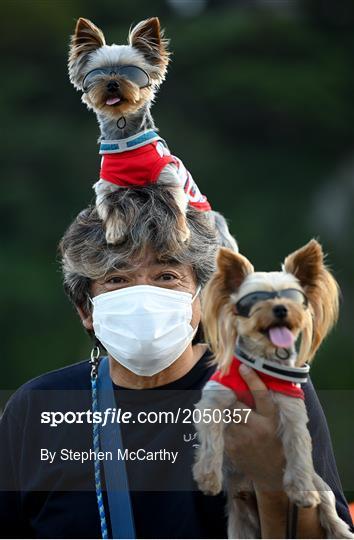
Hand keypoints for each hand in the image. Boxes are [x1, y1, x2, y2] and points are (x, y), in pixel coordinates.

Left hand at [224, 364, 284, 490]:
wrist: (273, 473)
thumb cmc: (277, 441)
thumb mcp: (279, 423)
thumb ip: (269, 405)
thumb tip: (261, 378)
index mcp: (272, 418)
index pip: (261, 395)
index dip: (252, 380)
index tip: (243, 367)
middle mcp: (257, 427)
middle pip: (237, 403)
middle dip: (235, 400)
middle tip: (237, 399)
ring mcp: (242, 438)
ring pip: (228, 414)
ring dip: (230, 413)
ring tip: (238, 419)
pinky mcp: (231, 446)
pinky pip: (223, 427)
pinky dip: (227, 425)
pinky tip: (236, 431)